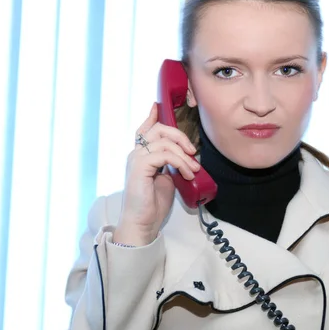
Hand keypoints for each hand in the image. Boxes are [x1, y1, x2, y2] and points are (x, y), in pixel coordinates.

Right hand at [113, 103, 199, 245]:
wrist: (142, 223)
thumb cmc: (152, 204)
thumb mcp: (166, 178)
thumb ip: (170, 164)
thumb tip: (185, 156)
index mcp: (141, 156)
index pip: (143, 130)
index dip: (151, 116)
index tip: (157, 106)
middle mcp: (135, 154)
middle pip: (158, 130)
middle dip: (179, 135)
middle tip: (193, 151)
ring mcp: (136, 159)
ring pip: (164, 141)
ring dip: (184, 154)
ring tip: (192, 169)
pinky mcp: (139, 167)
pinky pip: (164, 154)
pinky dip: (180, 162)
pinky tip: (187, 173)